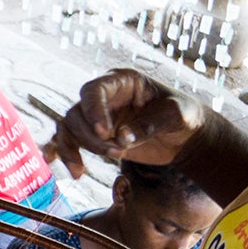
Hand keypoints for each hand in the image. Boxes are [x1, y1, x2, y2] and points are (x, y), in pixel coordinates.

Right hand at [50, 69, 209, 177]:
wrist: (186, 137)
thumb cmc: (184, 116)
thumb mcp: (174, 116)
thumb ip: (148, 125)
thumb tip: (121, 138)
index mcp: (122, 82)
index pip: (94, 91)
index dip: (93, 111)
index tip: (105, 133)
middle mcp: (103, 97)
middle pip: (77, 113)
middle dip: (91, 137)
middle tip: (117, 152)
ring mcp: (96, 117)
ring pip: (69, 129)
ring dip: (79, 149)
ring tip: (109, 160)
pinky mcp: (93, 136)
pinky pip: (68, 141)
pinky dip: (63, 153)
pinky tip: (62, 166)